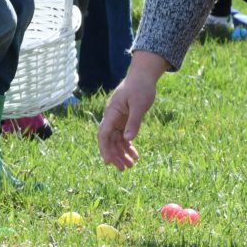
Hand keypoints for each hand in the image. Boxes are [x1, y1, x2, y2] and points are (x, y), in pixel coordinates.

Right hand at [97, 51, 168, 169]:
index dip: (104, 148)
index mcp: (112, 112)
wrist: (143, 76)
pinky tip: (135, 155)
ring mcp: (118, 118)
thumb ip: (134, 122)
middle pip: (109, 139)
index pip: (103, 134)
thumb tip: (128, 140)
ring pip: (116, 140)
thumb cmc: (141, 88)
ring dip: (122, 153)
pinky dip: (128, 146)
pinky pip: (123, 136)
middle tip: (124, 169)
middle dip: (114, 155)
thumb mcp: (139, 105)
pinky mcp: (124, 119)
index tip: (108, 162)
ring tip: (131, 165)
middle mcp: (112, 116)